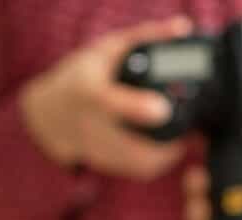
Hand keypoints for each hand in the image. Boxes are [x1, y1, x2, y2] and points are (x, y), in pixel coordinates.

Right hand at [20, 16, 192, 180]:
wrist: (51, 115)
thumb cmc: (82, 75)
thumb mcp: (107, 48)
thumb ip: (145, 37)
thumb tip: (184, 27)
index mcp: (90, 91)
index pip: (110, 101)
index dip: (136, 107)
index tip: (161, 109)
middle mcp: (90, 124)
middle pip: (135, 145)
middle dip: (169, 143)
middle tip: (189, 128)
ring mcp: (97, 150)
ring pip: (143, 163)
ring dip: (168, 153)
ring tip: (179, 136)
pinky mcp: (107, 166)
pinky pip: (140, 170)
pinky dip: (158, 161)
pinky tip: (165, 147)